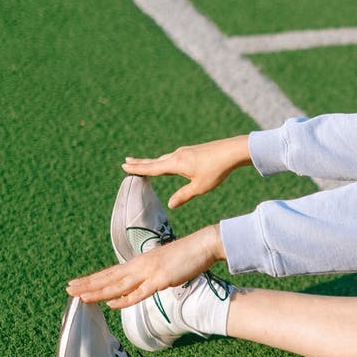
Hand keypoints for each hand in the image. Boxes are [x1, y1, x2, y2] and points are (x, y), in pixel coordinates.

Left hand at [67, 225, 225, 308]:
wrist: (202, 245)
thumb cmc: (186, 256)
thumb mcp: (162, 266)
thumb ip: (150, 276)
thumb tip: (142, 286)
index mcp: (139, 262)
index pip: (111, 273)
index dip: (93, 279)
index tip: (76, 283)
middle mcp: (140, 266)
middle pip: (109, 278)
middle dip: (88, 284)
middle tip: (67, 289)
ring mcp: (149, 273)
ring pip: (118, 285)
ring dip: (98, 291)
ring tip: (81, 297)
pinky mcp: (161, 280)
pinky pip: (140, 292)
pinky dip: (125, 299)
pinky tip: (111, 304)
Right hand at [122, 135, 252, 207]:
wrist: (232, 151)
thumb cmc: (216, 170)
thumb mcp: (200, 187)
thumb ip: (184, 195)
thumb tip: (170, 205)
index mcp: (175, 164)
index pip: (152, 168)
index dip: (138, 169)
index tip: (124, 166)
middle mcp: (177, 155)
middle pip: (155, 161)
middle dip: (141, 163)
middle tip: (127, 161)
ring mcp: (185, 152)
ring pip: (165, 158)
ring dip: (153, 161)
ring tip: (144, 163)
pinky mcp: (193, 151)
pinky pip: (174, 157)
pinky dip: (165, 160)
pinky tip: (169, 162)